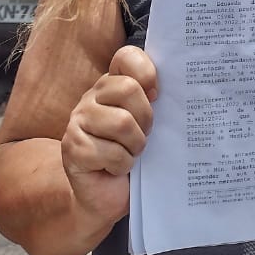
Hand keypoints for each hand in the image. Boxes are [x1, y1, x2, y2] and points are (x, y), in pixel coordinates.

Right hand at [60, 44, 156, 226]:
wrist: (106, 196)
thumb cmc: (132, 155)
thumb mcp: (147, 123)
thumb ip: (155, 101)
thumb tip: (181, 86)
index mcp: (112, 85)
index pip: (127, 57)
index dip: (146, 71)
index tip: (157, 94)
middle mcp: (92, 97)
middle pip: (129, 89)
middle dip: (146, 118)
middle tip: (144, 136)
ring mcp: (78, 121)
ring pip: (122, 122)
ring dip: (135, 146)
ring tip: (131, 154)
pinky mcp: (72, 148)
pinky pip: (110, 152)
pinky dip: (122, 165)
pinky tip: (116, 168)